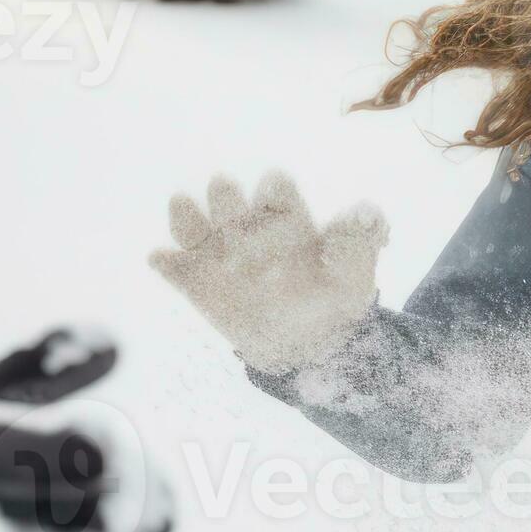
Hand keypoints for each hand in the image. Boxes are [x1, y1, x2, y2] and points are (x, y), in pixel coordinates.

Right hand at [149, 171, 386, 372]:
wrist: (309, 346)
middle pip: (232, 205)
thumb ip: (358, 240)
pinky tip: (160, 257)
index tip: (274, 185)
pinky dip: (169, 264)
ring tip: (181, 204)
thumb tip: (369, 211)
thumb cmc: (335, 300)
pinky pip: (179, 271)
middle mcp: (248, 229)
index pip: (277, 196)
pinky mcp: (199, 284)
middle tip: (223, 185)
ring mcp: (221, 256)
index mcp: (286, 219)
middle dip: (227, 197)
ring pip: (198, 230)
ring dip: (188, 217)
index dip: (274, 190)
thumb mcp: (354, 272)